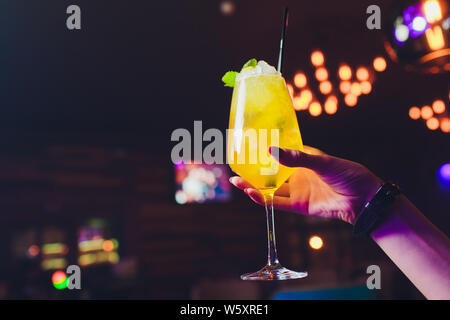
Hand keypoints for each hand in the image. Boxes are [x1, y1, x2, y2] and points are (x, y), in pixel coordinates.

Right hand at [229, 146, 382, 223]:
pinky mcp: (298, 206)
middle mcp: (297, 174)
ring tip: (236, 180)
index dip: (263, 150)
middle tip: (235, 166)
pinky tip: (251, 192)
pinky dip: (263, 199)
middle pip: (270, 172)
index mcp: (303, 158)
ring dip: (253, 185)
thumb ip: (296, 158)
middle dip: (252, 170)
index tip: (247, 145)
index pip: (279, 152)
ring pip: (269, 188)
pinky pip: (276, 203)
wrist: (364, 200)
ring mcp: (297, 190)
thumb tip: (271, 150)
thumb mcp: (323, 162)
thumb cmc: (349, 174)